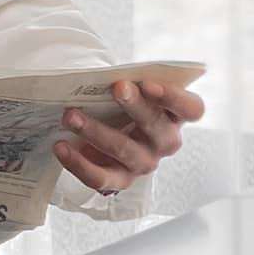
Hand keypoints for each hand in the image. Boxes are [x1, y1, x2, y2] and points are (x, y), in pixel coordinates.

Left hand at [53, 80, 203, 195]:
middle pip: (158, 127)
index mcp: (174, 114)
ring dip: (96, 131)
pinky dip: (79, 163)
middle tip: (116, 88)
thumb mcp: (128, 88)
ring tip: (70, 116)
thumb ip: (127, 81)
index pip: (192, 109)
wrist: (103, 126)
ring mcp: (144, 163)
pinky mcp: (120, 179)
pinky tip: (61, 146)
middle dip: (136, 106)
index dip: (175, 97)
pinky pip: (102, 177)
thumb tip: (99, 75)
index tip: (149, 83)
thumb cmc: (120, 102)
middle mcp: (164, 141)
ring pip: (125, 150)